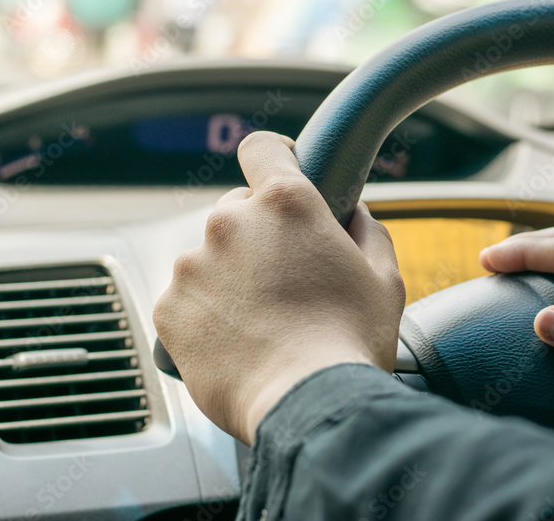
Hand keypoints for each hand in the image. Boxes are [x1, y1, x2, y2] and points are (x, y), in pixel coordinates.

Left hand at [153, 132, 405, 444]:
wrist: (307, 405)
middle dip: (259, 235)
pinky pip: (187, 298)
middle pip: (237, 209)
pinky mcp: (169, 309)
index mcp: (286, 204)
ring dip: (231, 276)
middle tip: (287, 278)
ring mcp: (193, 266)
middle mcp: (231, 223)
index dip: (272, 157)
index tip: (279, 171)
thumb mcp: (384, 277)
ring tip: (264, 320)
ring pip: (210, 256)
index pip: (262, 148)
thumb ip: (366, 230)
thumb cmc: (351, 342)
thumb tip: (353, 214)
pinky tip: (239, 340)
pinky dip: (206, 313)